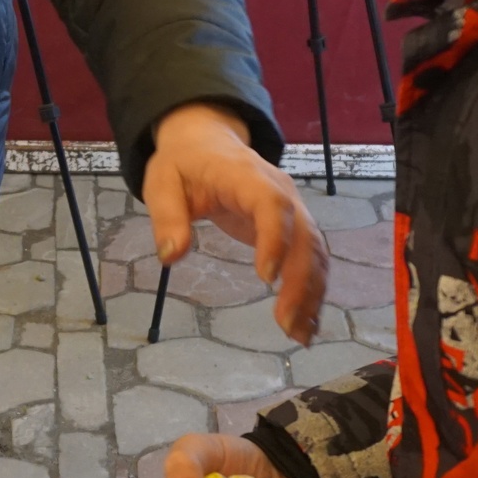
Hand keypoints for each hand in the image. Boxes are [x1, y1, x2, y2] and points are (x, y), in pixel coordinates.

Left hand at [142, 103, 327, 342]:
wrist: (207, 141)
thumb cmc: (184, 164)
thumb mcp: (162, 183)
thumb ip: (167, 218)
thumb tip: (171, 256)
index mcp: (247, 176)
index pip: (272, 205)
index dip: (276, 239)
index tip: (266, 278)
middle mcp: (282, 192)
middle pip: (304, 235)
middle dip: (300, 281)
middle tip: (284, 324)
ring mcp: (293, 209)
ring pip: (315, 251)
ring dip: (312, 293)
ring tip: (299, 336)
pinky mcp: (294, 227)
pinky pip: (313, 259)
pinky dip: (313, 291)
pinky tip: (306, 325)